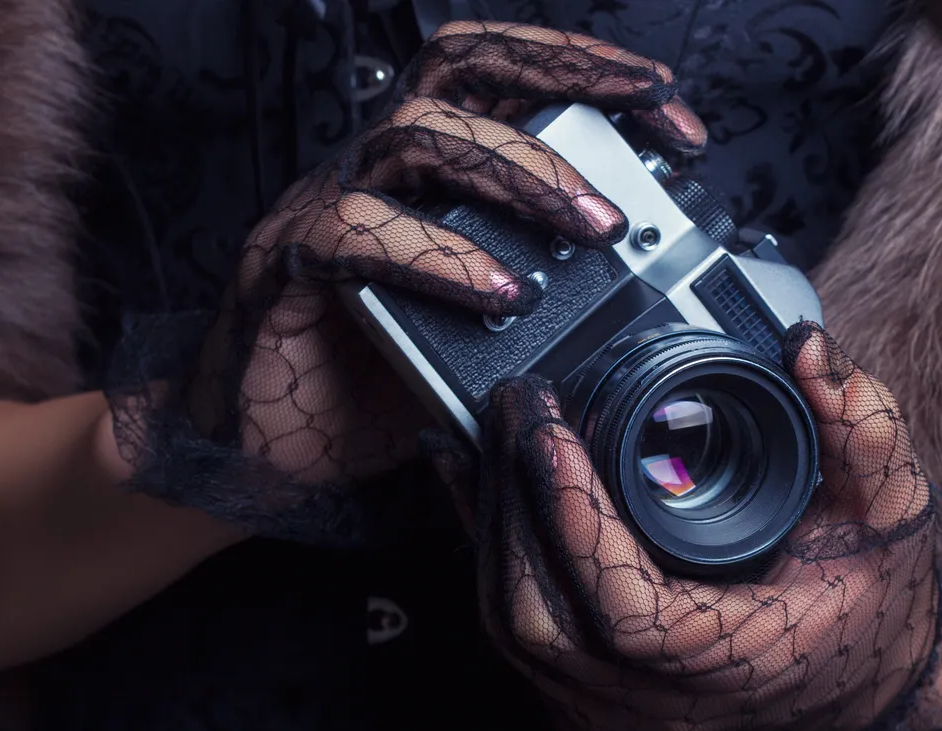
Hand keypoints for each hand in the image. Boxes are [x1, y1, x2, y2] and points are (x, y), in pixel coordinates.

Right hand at [108, 23, 706, 538]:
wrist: (270, 453)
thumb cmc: (373, 385)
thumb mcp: (483, 335)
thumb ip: (545, 302)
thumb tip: (645, 296)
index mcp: (428, 175)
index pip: (502, 78)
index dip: (586, 72)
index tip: (671, 112)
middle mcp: (379, 171)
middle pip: (462, 67)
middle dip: (568, 79)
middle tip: (653, 128)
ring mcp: (329, 205)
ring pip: (417, 132)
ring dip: (522, 170)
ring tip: (596, 226)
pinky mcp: (289, 262)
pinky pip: (357, 232)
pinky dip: (440, 255)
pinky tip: (501, 291)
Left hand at [472, 322, 941, 730]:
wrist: (865, 691)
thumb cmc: (874, 604)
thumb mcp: (891, 513)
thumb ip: (862, 426)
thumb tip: (805, 347)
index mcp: (730, 666)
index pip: (622, 610)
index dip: (571, 514)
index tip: (545, 427)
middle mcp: (660, 715)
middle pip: (539, 615)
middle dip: (511, 498)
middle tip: (515, 403)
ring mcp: (617, 728)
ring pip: (513, 629)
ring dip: (491, 526)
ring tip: (489, 434)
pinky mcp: (591, 723)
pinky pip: (517, 642)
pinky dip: (495, 561)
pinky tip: (480, 492)